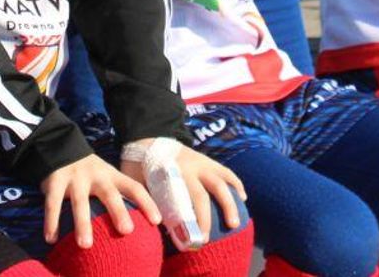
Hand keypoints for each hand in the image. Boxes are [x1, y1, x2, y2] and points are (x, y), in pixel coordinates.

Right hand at [40, 153, 158, 247]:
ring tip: (86, 245)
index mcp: (112, 175)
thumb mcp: (105, 175)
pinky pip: (53, 203)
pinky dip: (51, 221)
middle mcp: (96, 175)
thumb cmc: (88, 171)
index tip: (157, 221)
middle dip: (118, 211)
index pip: (133, 187)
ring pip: (80, 202)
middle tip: (127, 231)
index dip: (146, 202)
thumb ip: (116, 193)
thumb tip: (135, 223)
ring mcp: (75, 178)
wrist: (59, 145)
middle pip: (110, 194)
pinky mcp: (55, 181)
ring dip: (83, 223)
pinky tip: (50, 238)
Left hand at [121, 141, 244, 247]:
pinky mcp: (208, 160)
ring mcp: (201, 162)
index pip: (184, 201)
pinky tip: (242, 199)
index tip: (191, 242)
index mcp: (171, 173)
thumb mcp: (137, 182)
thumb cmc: (139, 164)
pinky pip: (226, 172)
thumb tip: (159, 228)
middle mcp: (189, 167)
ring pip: (222, 182)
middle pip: (203, 196)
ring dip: (230, 204)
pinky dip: (236, 184)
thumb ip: (147, 201)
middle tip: (206, 240)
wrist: (147, 136)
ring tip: (235, 224)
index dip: (189, 222)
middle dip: (207, 220)